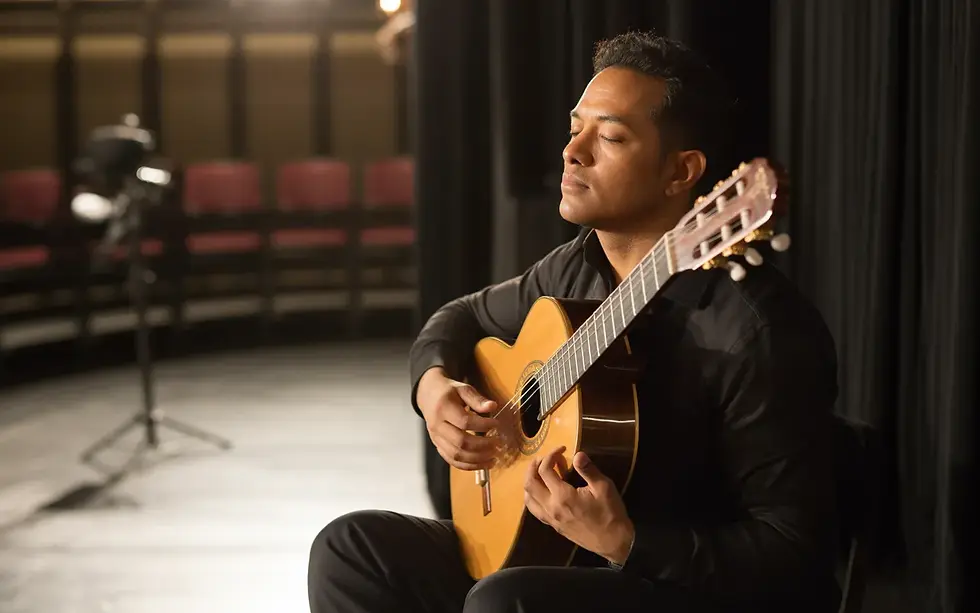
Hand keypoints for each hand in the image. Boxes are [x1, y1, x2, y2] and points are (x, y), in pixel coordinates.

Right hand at [417, 367, 500, 470]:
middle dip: (483, 446)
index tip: (496, 424)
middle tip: (498, 443)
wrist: (429, 396)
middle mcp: (437, 425)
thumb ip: (477, 399)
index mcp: (443, 408)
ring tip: (494, 457)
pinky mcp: (438, 446)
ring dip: (478, 460)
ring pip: (457, 455)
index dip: (483, 425)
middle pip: (461, 442)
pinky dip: (469, 466)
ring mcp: (436, 438)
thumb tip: (493, 406)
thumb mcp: (463, 389)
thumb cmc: (449, 392)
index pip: (464, 422)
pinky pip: (452, 461)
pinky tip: (483, 463)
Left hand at [524, 446, 634, 564]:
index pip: (544, 470)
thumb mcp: (603, 487)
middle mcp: (551, 507)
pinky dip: (533, 496)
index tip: (562, 449)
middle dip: (534, 466)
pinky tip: (544, 491)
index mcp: (562, 496)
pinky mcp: (553, 526)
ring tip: (541, 472)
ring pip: (528, 498)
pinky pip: (535, 509)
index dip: (551, 455)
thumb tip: (577, 454)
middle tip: (545, 458)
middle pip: (529, 483)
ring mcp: (550, 518)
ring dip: (530, 481)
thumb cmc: (610, 513)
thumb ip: (588, 469)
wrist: (614, 543)